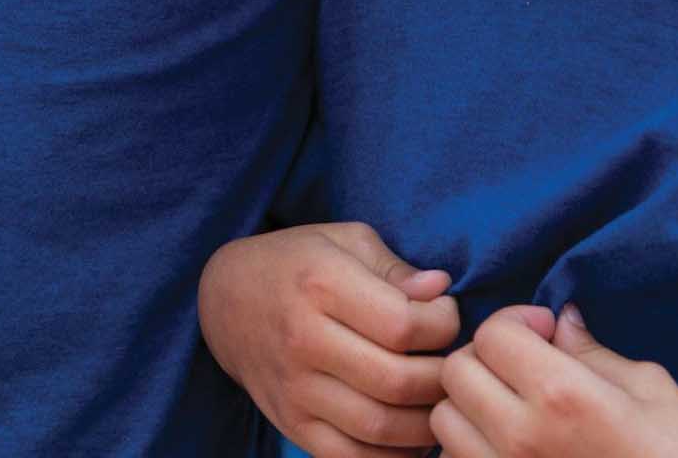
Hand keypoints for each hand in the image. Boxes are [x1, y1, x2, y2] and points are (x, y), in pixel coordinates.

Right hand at [198, 222, 457, 456]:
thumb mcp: (342, 241)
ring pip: (381, 428)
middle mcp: (303, 338)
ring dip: (426, 423)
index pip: (403, 324)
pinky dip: (393, 456)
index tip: (444, 315)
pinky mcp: (291, 423)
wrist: (226, 297)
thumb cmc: (297, 262)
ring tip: (435, 399)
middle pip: (398, 381)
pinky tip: (408, 433)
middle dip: (443, 379)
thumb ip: (393, 266)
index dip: (443, 324)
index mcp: (320, 283)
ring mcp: (294, 387)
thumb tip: (440, 290)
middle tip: (451, 365)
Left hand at [434, 302, 677, 457]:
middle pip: (456, 370)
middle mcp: (521, 437)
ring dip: (468, 405)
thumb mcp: (653, 396)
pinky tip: (505, 444)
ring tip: (507, 407)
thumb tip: (560, 321)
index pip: (492, 334)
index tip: (541, 330)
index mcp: (560, 396)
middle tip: (519, 365)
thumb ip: (594, 352)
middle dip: (483, 357)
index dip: (514, 322)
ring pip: (445, 419)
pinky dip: (470, 447)